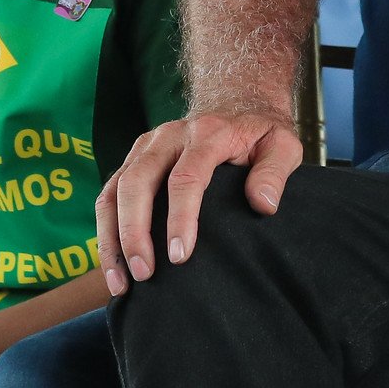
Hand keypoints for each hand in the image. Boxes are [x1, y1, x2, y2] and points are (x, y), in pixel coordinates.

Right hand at [94, 112, 301, 296]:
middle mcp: (168, 136)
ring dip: (112, 238)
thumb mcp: (282, 144)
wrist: (236, 104)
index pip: (186, 176)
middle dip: (135, 231)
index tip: (180, 255)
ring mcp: (146, 147)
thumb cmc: (259, 133)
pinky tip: (114, 266)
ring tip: (122, 283)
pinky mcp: (132, 160)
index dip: (180, 217)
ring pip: (115, 190)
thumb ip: (275, 171)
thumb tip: (263, 205)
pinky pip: (107, 196)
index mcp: (207, 133)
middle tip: (144, 274)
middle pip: (138, 181)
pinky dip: (106, 232)